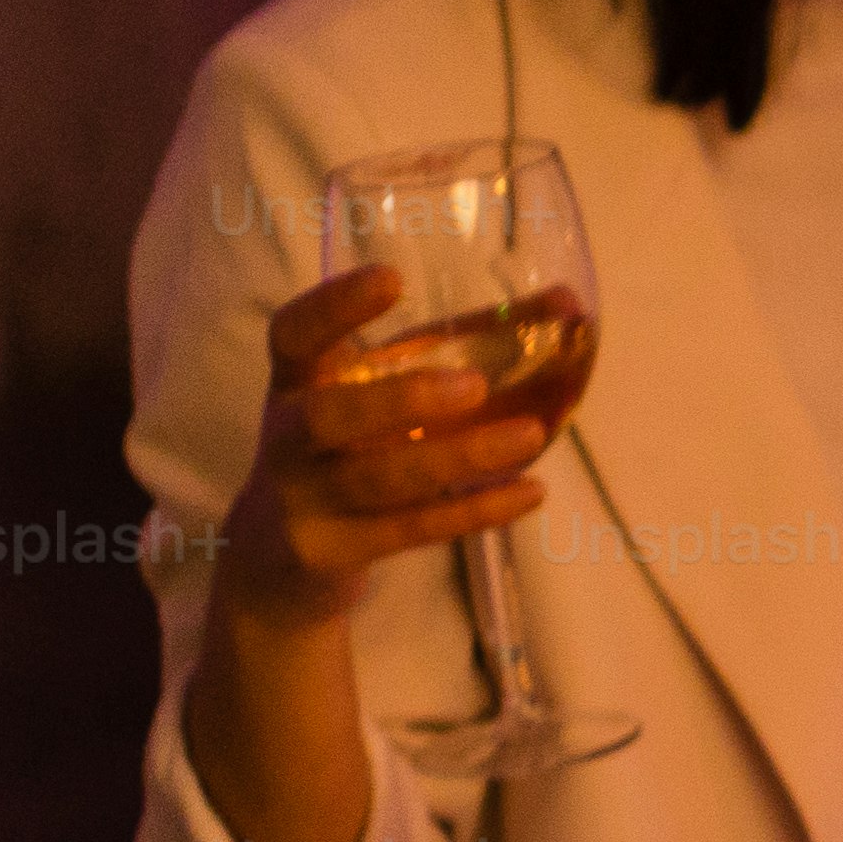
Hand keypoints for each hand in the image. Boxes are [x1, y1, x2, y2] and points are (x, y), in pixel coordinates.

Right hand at [207, 264, 579, 632]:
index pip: (294, 336)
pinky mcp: (330, 553)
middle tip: (474, 385)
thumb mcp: (382, 392)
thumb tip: (566, 304)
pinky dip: (472, 511)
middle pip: (329, 416)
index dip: (334, 307)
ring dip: (457, 457)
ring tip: (530, 436)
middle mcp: (289, 439)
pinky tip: (531, 492)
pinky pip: (407, 531)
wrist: (275, 563)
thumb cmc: (347, 449)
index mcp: (297, 383)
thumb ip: (463, 346)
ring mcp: (303, 501)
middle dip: (399, 400)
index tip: (392, 278)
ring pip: (378, 479)